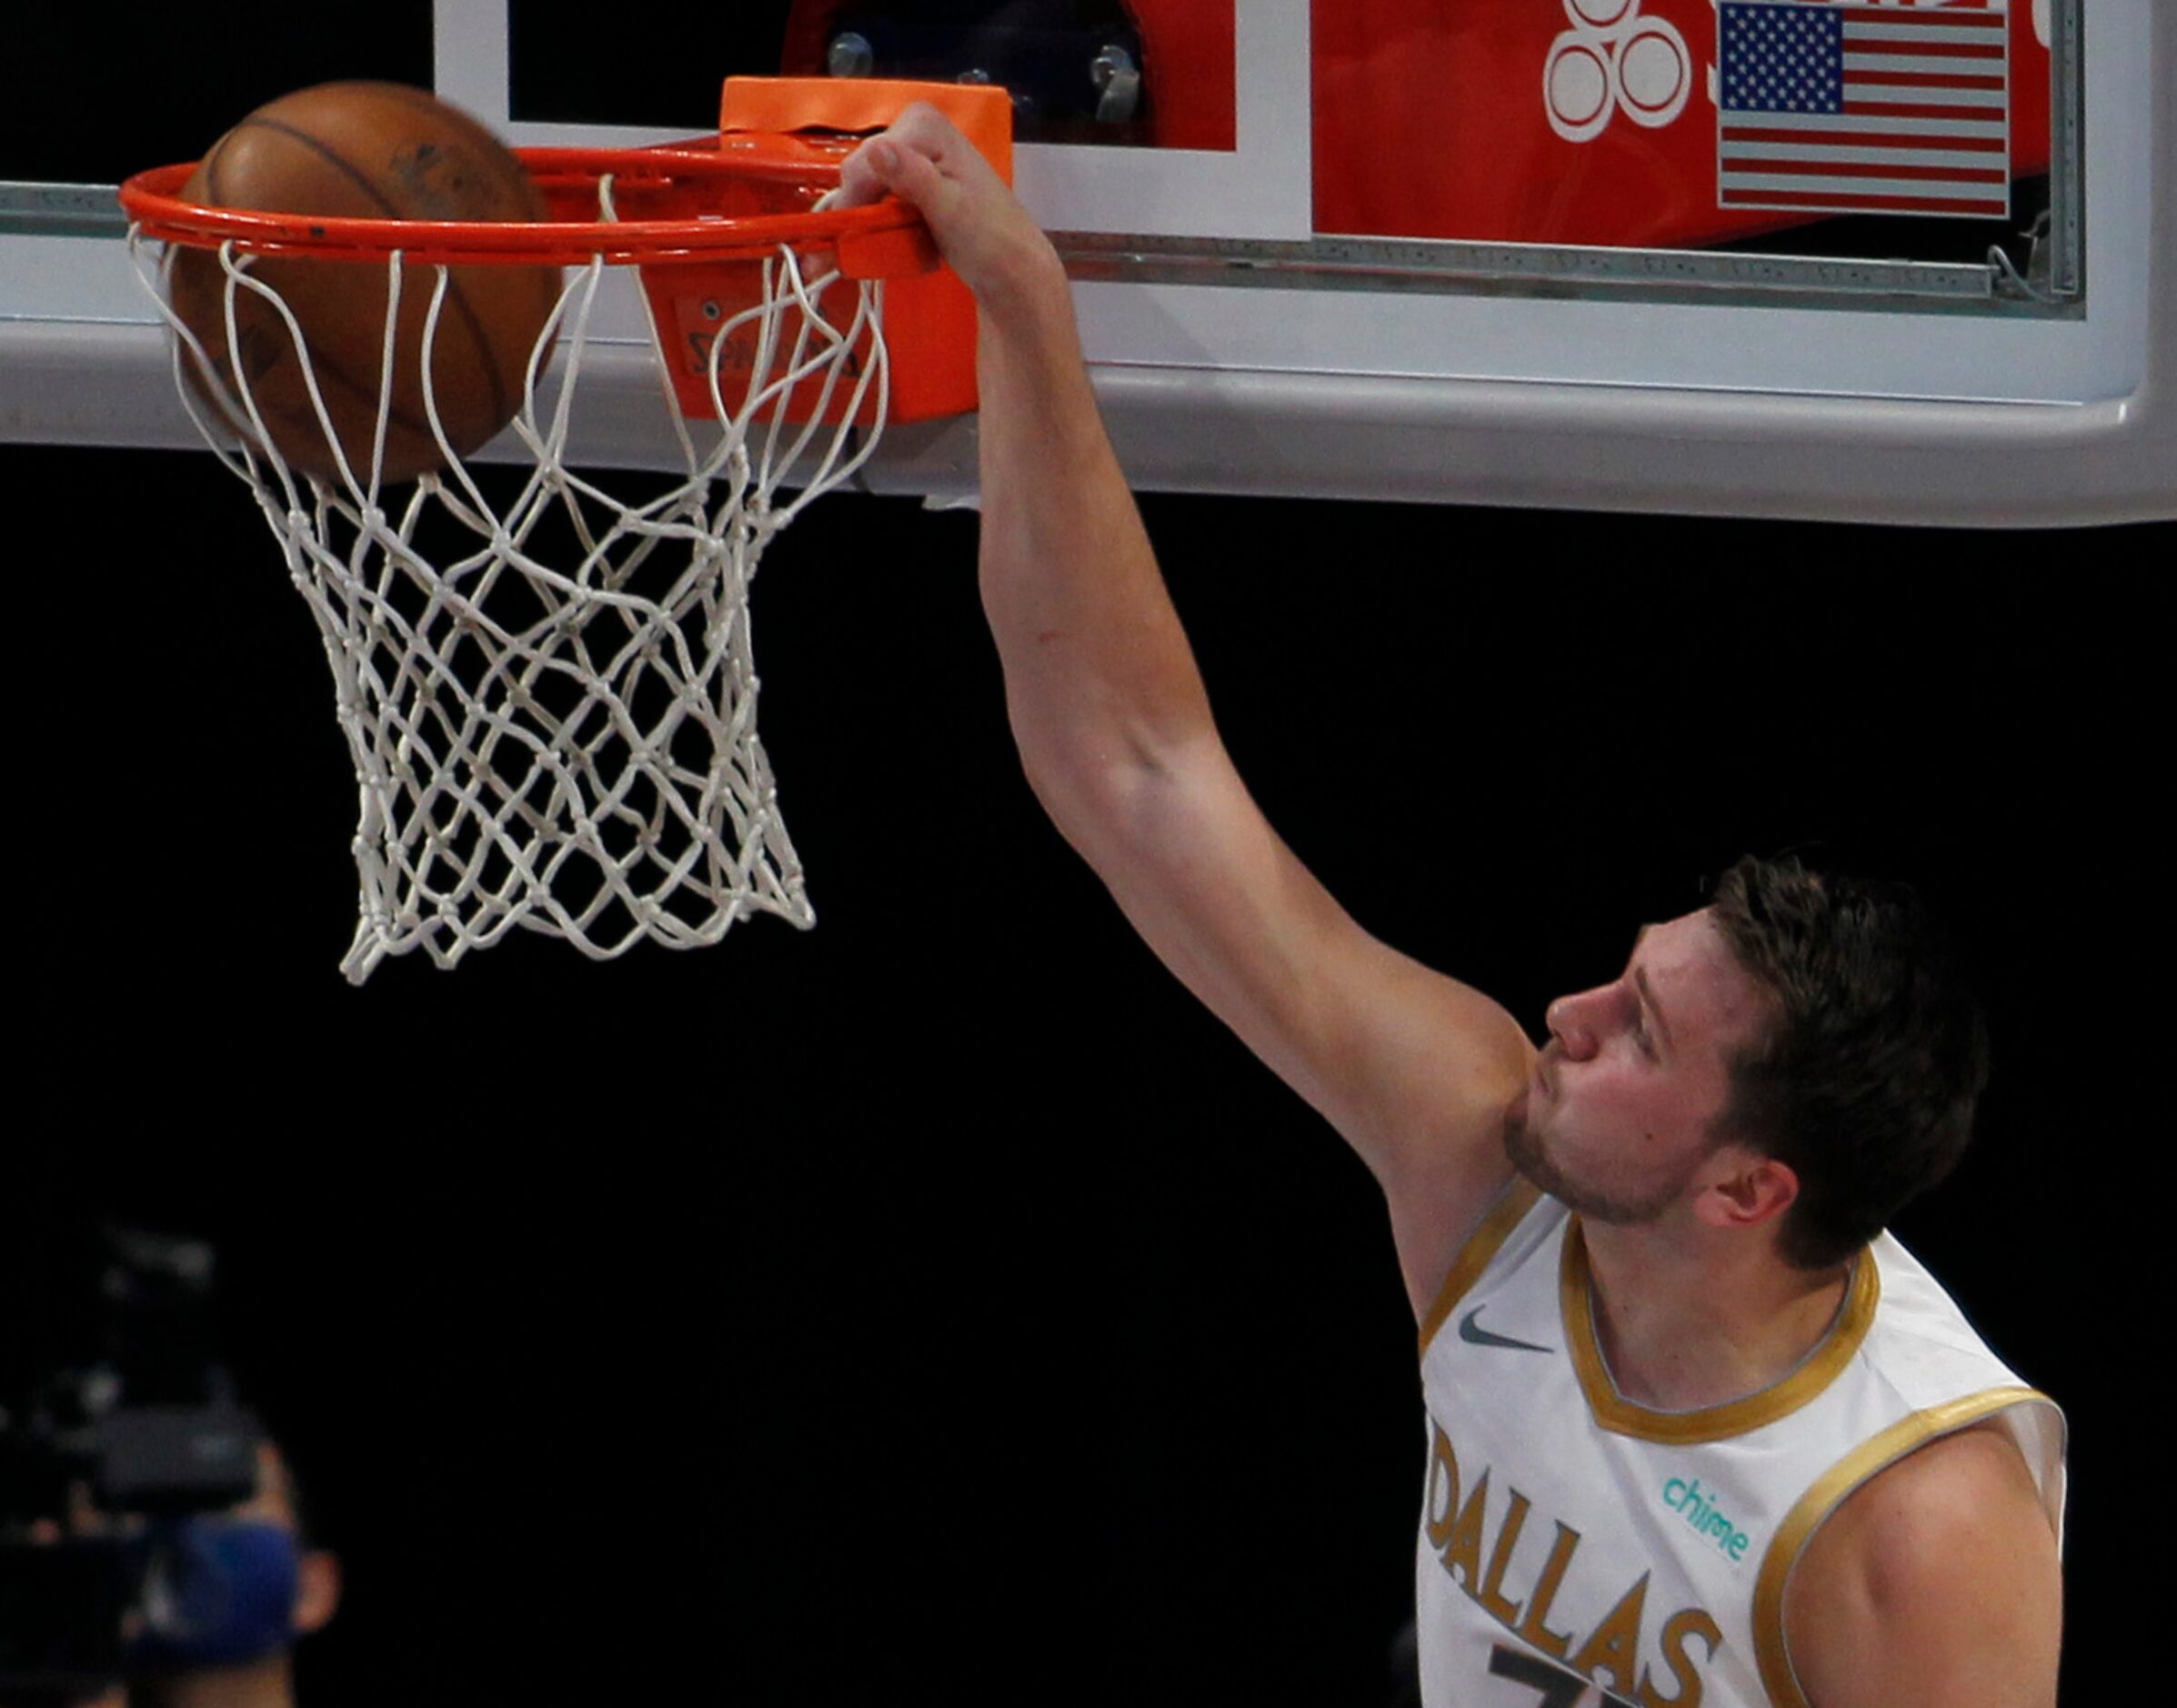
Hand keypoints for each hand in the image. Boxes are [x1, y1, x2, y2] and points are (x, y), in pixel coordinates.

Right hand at [837, 104, 1059, 313]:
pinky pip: (877, 198)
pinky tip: (881, 243)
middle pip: (860, 171)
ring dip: (862, 220)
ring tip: (867, 250)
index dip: (855, 200)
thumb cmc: (990, 240)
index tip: (855, 238)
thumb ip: (913, 177)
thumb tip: (878, 149)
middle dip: (858, 210)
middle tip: (863, 249)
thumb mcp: (950, 209)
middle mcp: (914, 130)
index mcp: (923, 125)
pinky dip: (875, 223)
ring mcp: (913, 156)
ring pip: (864, 187)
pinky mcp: (913, 181)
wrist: (1012, 267)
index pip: (865, 160)